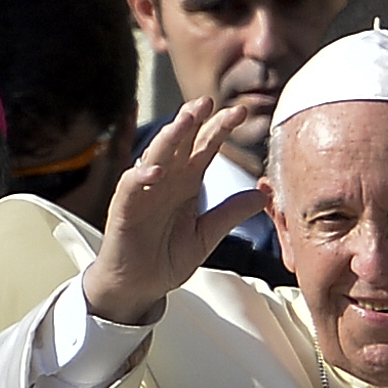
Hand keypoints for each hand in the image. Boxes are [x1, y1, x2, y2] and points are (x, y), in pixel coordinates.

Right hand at [82, 97, 266, 323]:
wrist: (138, 287)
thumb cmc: (166, 259)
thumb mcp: (206, 236)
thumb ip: (230, 214)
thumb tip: (262, 195)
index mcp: (187, 182)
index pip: (205, 146)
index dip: (221, 128)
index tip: (242, 113)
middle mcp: (166, 180)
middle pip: (181, 142)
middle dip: (193, 120)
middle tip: (208, 101)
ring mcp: (144, 191)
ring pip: (156, 155)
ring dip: (169, 137)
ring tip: (184, 120)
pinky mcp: (124, 208)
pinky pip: (131, 187)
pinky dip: (141, 176)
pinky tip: (156, 170)